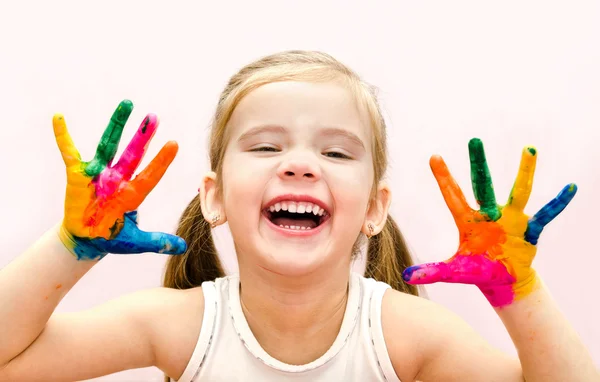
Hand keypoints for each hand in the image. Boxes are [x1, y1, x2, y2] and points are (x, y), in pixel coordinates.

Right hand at [53, 100, 186, 259]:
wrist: (87, 239)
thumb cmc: (112, 237)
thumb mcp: (135, 242)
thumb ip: (157, 241)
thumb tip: (183, 247)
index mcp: (133, 193)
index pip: (150, 175)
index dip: (161, 161)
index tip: (174, 144)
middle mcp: (118, 179)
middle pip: (133, 154)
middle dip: (142, 137)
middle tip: (154, 117)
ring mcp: (98, 174)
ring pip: (108, 145)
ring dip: (117, 125)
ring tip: (127, 104)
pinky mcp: (77, 175)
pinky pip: (69, 152)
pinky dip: (63, 136)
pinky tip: (59, 117)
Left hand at [402, 138, 575, 306]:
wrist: (503, 281)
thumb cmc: (477, 271)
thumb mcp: (454, 272)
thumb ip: (432, 271)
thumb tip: (405, 277)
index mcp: (468, 221)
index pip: (452, 195)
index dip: (444, 177)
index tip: (434, 156)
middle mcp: (489, 214)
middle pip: (482, 184)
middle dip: (478, 163)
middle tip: (473, 140)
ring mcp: (510, 219)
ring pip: (517, 191)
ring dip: (524, 172)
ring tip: (529, 149)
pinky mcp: (529, 230)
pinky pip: (546, 214)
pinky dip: (557, 203)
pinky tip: (569, 189)